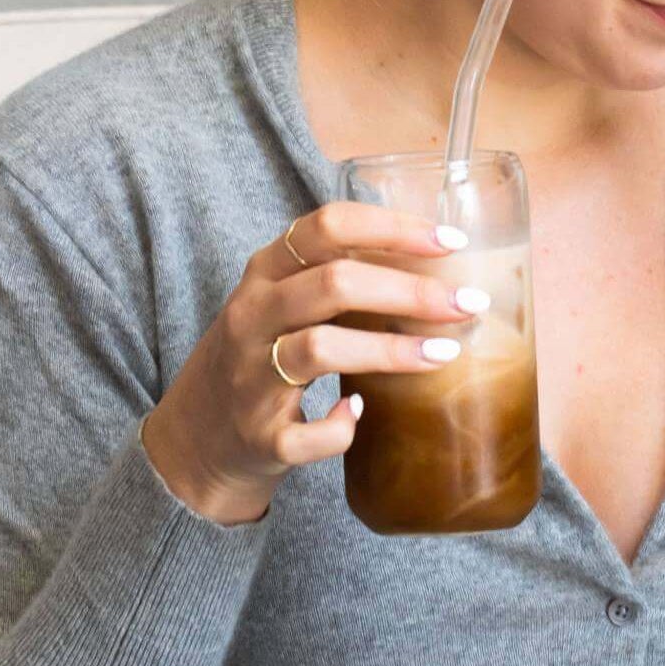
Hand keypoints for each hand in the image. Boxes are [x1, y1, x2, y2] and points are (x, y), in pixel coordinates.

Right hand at [140, 200, 481, 525]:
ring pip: (320, 349)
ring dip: (391, 350)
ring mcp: (251, 377)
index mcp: (264, 274)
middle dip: (410, 290)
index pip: (327, 226)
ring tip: (445, 354)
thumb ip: (338, 278)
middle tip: (469, 303)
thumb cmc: (260, 359)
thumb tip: (436, 267)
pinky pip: (307, 434)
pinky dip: (340, 428)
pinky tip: (361, 415)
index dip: (394, 228)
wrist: (195, 438)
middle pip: (334, 284)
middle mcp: (252, 316)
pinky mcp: (258, 435)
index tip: (452, 241)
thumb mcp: (283, 303)